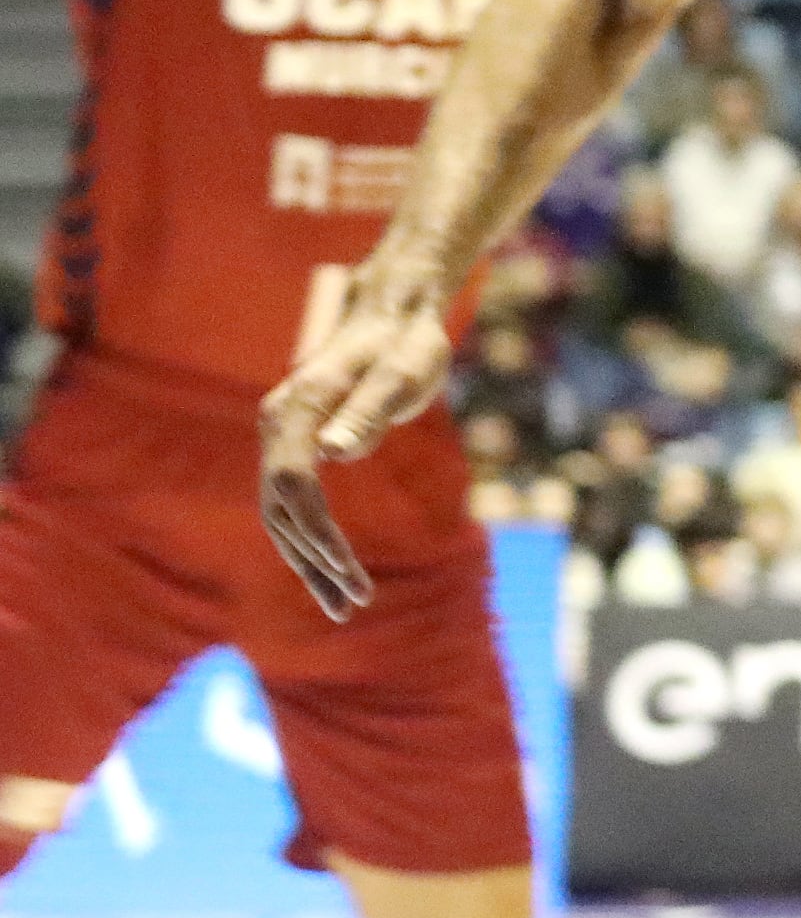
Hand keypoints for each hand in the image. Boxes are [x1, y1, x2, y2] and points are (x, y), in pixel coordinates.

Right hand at [260, 266, 459, 619]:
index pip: (292, 481)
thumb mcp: (402, 372)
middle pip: (280, 507)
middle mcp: (278, 421)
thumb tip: (334, 452)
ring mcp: (282, 433)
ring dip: (309, 561)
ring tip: (346, 605)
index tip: (346, 570)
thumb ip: (370, 410)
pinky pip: (292, 501)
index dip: (316, 530)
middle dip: (313, 560)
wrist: (394, 311)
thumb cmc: (405, 341)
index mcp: (298, 407)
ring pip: (281, 512)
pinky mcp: (296, 442)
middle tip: (352, 605)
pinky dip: (310, 539)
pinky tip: (333, 571)